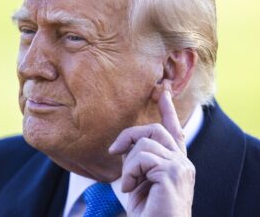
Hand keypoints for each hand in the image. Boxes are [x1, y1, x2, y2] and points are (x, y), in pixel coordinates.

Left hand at [109, 91, 194, 216]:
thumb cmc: (147, 211)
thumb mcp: (139, 180)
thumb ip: (138, 159)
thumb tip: (125, 144)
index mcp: (176, 163)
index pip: (174, 130)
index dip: (167, 110)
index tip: (162, 91)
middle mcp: (183, 162)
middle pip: (156, 130)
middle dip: (130, 135)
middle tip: (114, 150)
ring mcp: (180, 166)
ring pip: (145, 144)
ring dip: (128, 164)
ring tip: (128, 184)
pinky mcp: (172, 172)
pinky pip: (142, 158)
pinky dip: (130, 172)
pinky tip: (129, 189)